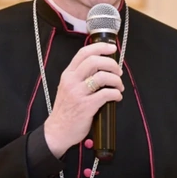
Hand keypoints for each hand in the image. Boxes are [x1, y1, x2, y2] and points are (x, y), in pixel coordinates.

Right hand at [44, 42, 123, 157]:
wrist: (57, 131)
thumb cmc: (66, 109)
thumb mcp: (68, 87)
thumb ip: (80, 76)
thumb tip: (101, 66)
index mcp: (68, 74)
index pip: (83, 53)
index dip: (100, 47)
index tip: (112, 48)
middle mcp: (71, 81)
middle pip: (94, 61)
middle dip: (111, 64)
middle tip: (118, 71)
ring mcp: (78, 93)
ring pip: (102, 76)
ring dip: (116, 80)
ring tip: (119, 86)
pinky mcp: (86, 106)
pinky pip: (106, 94)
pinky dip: (116, 93)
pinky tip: (117, 97)